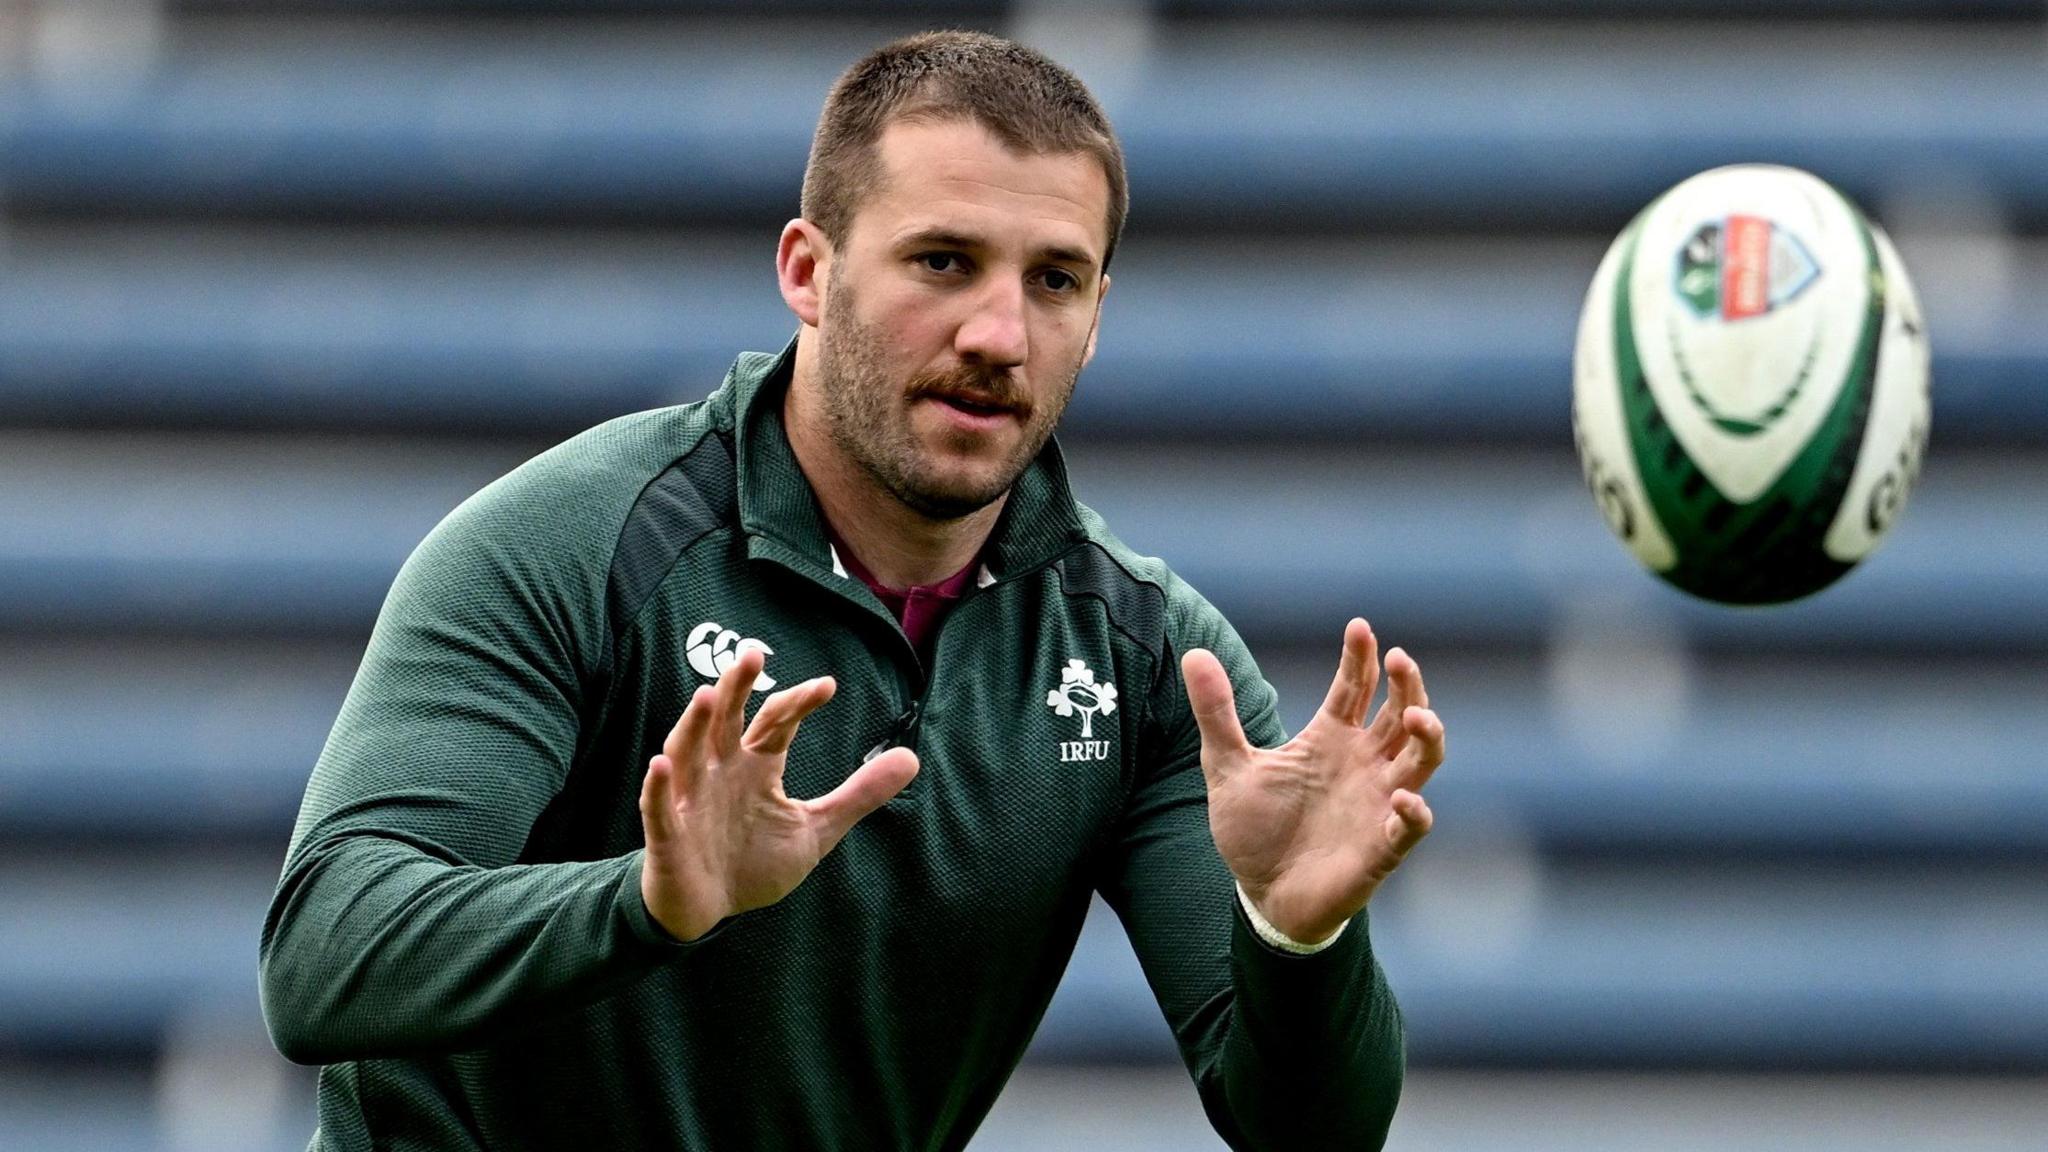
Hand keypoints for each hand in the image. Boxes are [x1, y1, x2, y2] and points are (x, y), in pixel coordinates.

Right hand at [639, 646, 919, 940]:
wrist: (708, 910)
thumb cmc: (752, 861)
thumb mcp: (815, 828)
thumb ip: (858, 794)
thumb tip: (912, 758)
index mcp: (756, 765)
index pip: (777, 722)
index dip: (799, 702)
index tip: (828, 687)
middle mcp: (720, 771)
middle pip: (725, 719)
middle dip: (737, 688)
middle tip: (753, 655)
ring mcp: (690, 799)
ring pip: (687, 753)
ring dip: (693, 725)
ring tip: (705, 696)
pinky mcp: (667, 833)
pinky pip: (657, 806)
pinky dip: (656, 786)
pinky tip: (658, 765)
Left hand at [1185, 618, 1443, 943]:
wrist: (1262, 897)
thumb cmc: (1255, 831)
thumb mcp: (1226, 766)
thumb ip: (1216, 712)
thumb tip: (1194, 654)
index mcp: (1330, 738)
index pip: (1356, 687)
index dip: (1362, 657)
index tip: (1360, 627)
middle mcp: (1362, 763)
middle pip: (1400, 713)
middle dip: (1407, 686)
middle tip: (1400, 659)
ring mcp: (1377, 803)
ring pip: (1421, 760)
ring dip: (1427, 736)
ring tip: (1418, 717)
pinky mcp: (1381, 847)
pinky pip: (1411, 826)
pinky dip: (1414, 811)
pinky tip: (1402, 797)